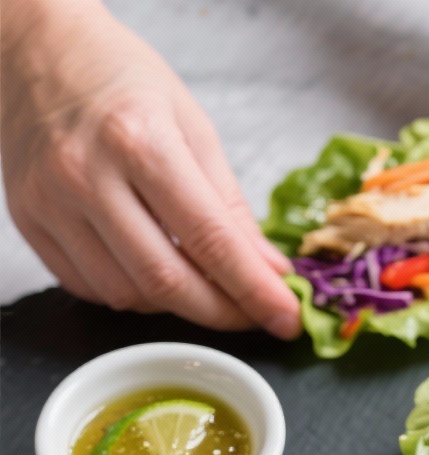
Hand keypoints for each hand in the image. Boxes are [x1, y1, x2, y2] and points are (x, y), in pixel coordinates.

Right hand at [1, 0, 300, 335]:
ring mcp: (51, 204)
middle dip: (220, 311)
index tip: (285, 317)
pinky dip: (130, 292)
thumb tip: (267, 271)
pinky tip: (148, 268)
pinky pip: (89, 288)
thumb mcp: (192, 125)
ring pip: (127, 294)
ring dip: (174, 303)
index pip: (209, 239)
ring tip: (197, 279)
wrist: (37, 49)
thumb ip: (229, 206)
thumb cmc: (121, 78)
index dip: (253, 290)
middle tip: (251, 315)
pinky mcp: (29, 223)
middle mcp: (87, 176)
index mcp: (139, 140)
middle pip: (166, 280)